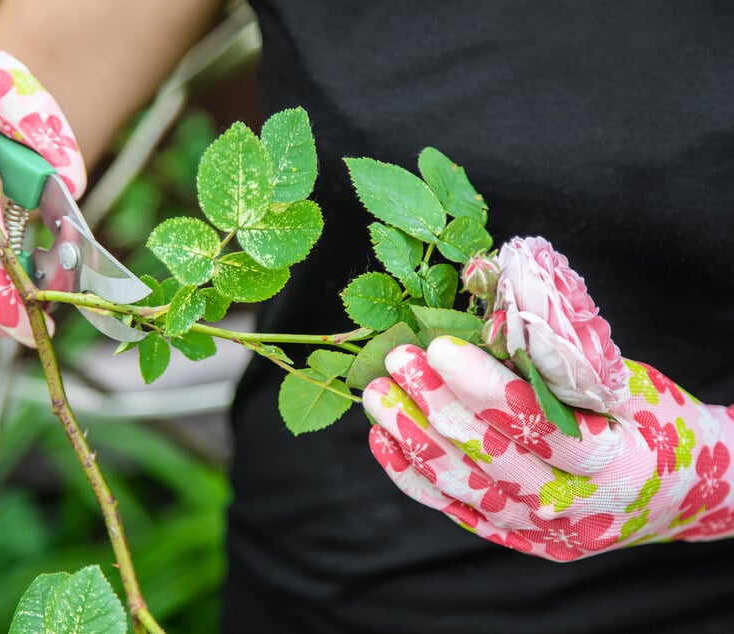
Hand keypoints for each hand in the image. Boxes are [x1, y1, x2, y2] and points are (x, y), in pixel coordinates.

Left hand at [363, 337, 733, 560]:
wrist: (676, 494)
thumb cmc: (652, 424)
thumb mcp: (628, 384)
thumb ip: (568, 354)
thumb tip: (498, 291)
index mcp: (613, 463)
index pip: (535, 425)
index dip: (481, 386)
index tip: (439, 347)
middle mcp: (574, 508)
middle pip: (488, 455)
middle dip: (434, 402)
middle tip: (398, 359)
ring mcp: (540, 530)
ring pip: (462, 485)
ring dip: (412, 435)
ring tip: (378, 394)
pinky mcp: (515, 536)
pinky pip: (454, 507)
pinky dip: (413, 474)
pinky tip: (383, 439)